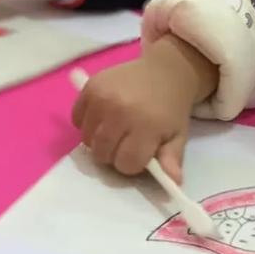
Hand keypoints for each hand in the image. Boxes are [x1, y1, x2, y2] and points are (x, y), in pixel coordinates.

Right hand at [71, 35, 217, 181]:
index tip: (140, 152)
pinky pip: (77, 119)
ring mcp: (102, 98)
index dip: (133, 163)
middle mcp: (120, 111)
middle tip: (126, 141)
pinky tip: (103, 117)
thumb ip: (172, 159)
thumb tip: (173, 182)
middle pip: (102, 154)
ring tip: (115, 129)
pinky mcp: (90, 87)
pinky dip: (87, 124)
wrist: (165, 70)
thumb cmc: (170, 108)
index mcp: (146, 125)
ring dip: (99, 141)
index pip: (126, 163)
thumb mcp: (177, 135)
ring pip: (87, 140)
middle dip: (114, 154)